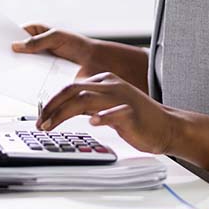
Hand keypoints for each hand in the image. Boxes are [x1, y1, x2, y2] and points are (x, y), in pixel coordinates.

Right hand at [10, 24, 110, 79]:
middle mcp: (33, 51)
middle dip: (6, 56)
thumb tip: (16, 46)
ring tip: (4, 73)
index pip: (15, 35)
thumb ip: (37, 41)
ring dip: (13, 71)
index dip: (4, 38)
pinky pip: (30, 82)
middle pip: (14, 53)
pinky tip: (20, 85)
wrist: (95, 64)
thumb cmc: (78, 46)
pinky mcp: (42, 80)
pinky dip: (24, 84)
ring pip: (20, 69)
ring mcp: (37, 66)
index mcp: (35, 34)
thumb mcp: (57, 37)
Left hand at [36, 72, 178, 155]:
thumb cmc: (137, 119)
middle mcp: (111, 86)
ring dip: (64, 114)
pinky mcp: (132, 113)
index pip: (70, 87)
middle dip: (52, 107)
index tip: (40, 117)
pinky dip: (102, 117)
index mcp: (104, 81)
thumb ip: (87, 105)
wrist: (168, 127)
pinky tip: (92, 123)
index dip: (52, 102)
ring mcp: (122, 98)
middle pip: (73, 90)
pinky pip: (114, 112)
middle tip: (40, 123)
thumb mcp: (107, 107)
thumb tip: (61, 111)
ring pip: (86, 100)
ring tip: (51, 126)